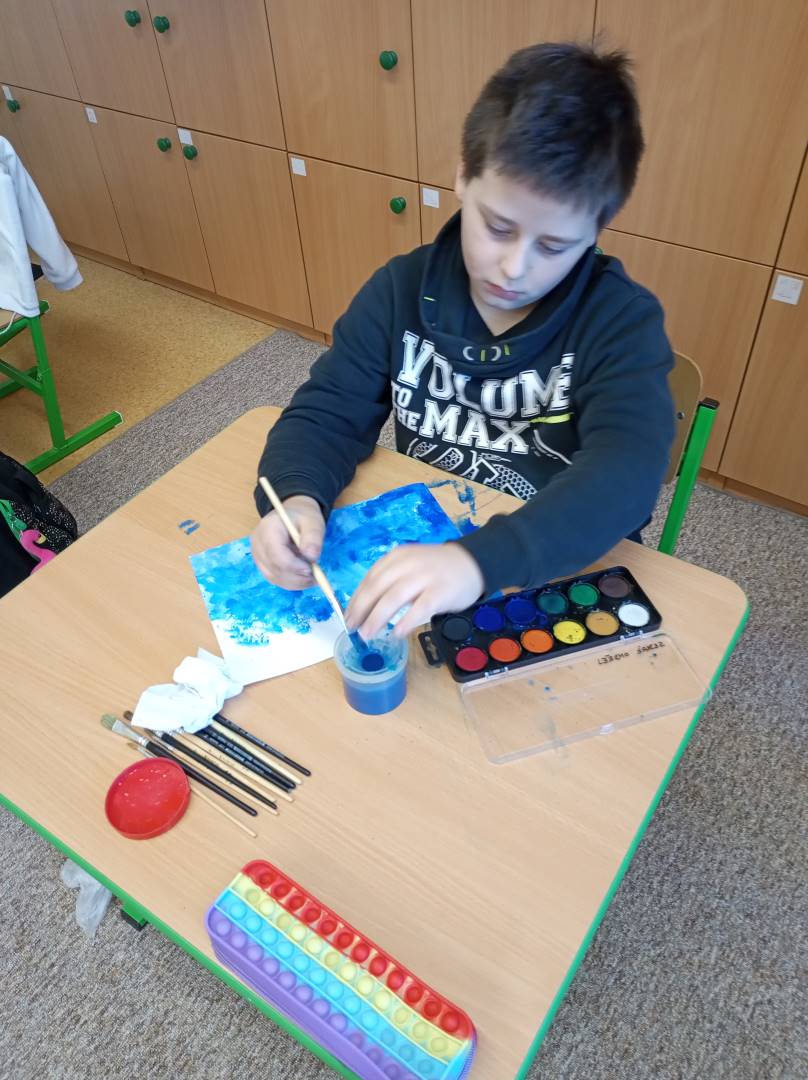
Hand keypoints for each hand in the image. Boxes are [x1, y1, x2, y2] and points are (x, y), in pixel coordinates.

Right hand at [250, 495, 324, 589]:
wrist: (291, 516)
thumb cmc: (302, 517)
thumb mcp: (313, 522)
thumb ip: (313, 537)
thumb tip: (312, 557)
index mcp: (268, 529)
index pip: (277, 555)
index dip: (294, 566)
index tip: (311, 570)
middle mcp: (258, 544)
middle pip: (275, 569)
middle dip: (298, 577)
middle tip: (318, 577)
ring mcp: (258, 556)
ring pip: (276, 578)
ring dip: (296, 582)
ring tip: (313, 576)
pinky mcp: (262, 565)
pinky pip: (276, 579)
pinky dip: (292, 582)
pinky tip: (304, 577)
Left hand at [346, 543, 483, 640]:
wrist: (473, 563)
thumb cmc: (437, 570)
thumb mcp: (410, 566)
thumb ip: (391, 580)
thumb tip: (365, 608)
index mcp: (397, 557)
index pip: (370, 579)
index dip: (356, 600)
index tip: (348, 617)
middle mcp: (408, 564)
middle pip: (377, 588)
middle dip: (361, 610)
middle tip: (352, 629)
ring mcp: (425, 577)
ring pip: (394, 598)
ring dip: (377, 618)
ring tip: (367, 635)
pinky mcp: (441, 591)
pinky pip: (420, 608)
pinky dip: (406, 621)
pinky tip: (397, 633)